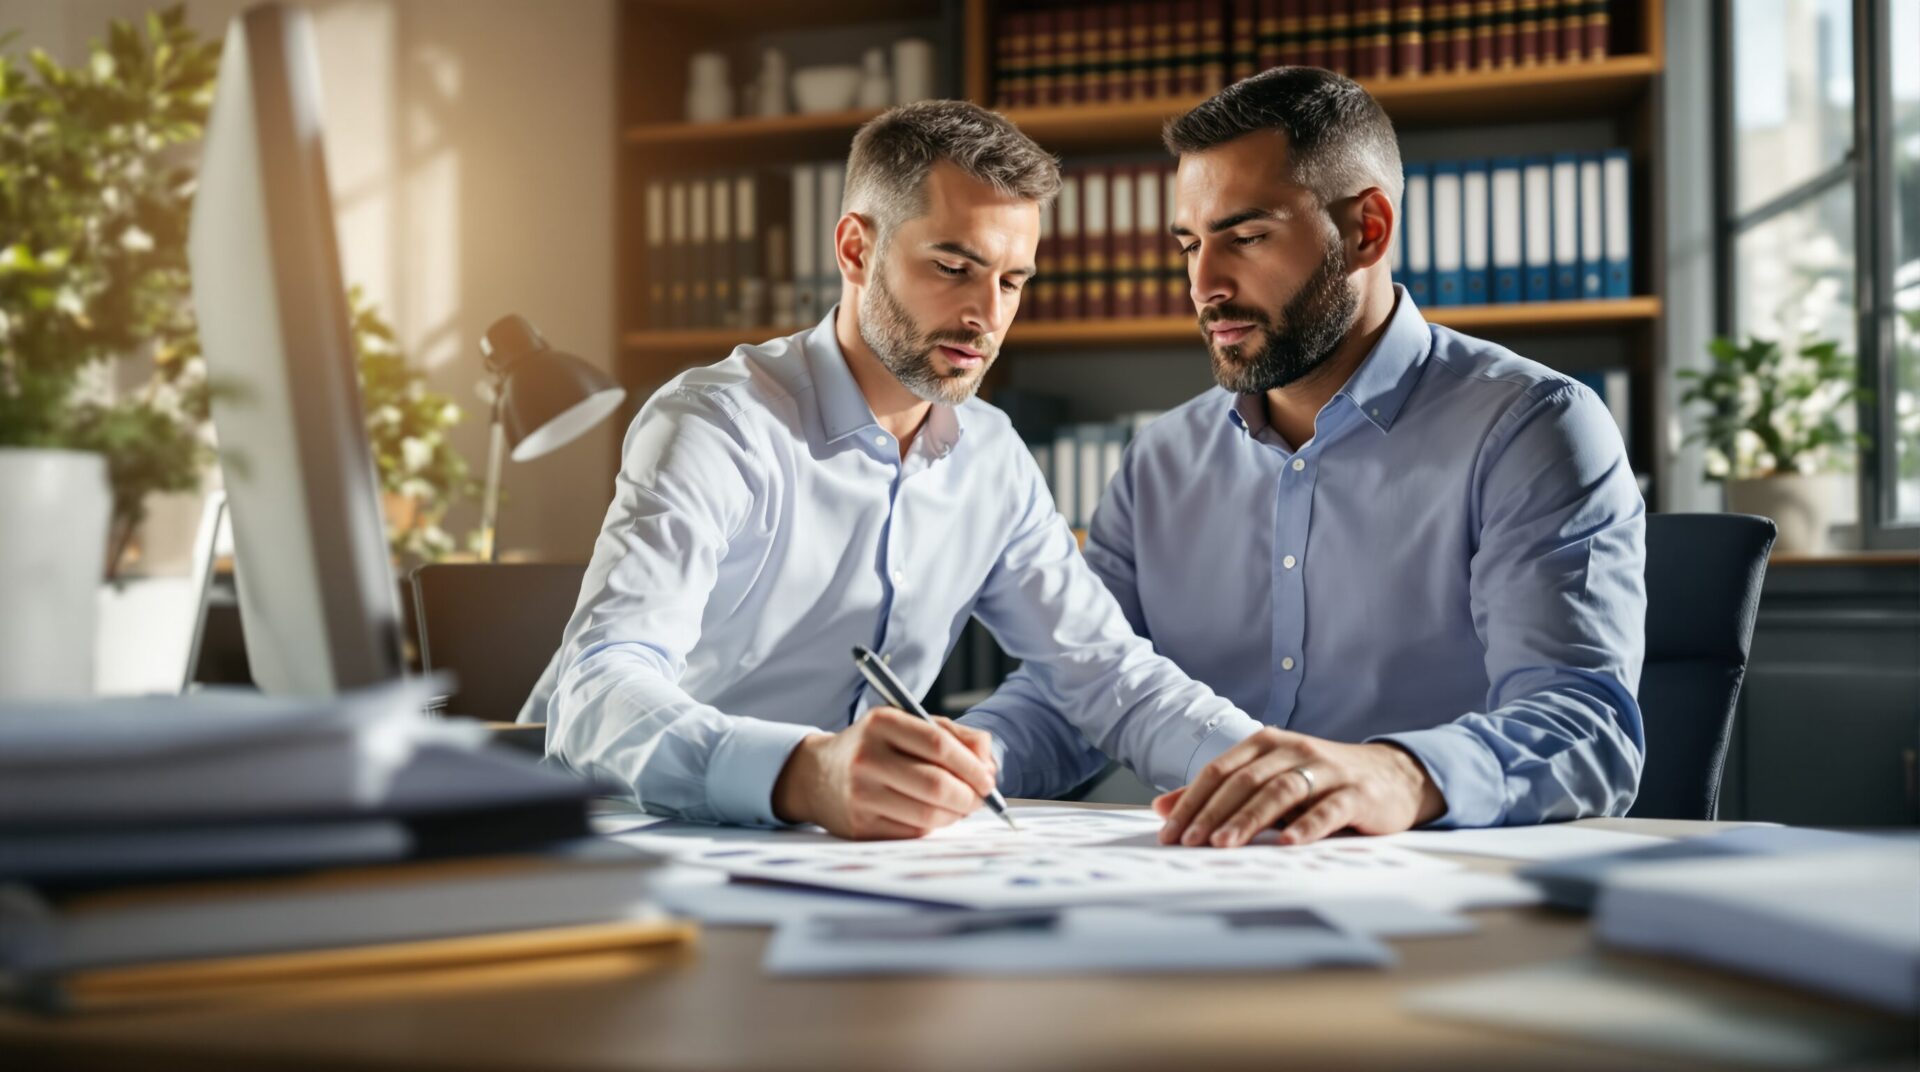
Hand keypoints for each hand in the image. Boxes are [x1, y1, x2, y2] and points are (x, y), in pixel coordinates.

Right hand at [772, 707, 997, 839]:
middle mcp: (867, 758)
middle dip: (969, 796)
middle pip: (936, 784)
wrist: (817, 775)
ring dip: (955, 815)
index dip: (971, 765)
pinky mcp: (859, 826)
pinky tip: (935, 815)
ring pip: (928, 814)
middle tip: (980, 798)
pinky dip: (934, 827)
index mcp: (881, 723)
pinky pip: (913, 832)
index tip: (988, 778)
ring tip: (960, 807)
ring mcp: (861, 794)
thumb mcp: (908, 725)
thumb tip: (988, 763)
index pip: (938, 745)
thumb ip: (953, 736)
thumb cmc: (874, 747)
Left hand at [1154, 729, 1445, 847]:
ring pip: (1280, 791)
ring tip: (1226, 844)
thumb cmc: (1318, 782)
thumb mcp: (1267, 781)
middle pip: (1245, 781)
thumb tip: (1163, 808)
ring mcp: (1326, 769)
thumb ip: (1218, 794)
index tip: (1170, 834)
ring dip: (1249, 819)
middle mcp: (1293, 750)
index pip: (1219, 771)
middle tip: (1191, 843)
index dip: (1192, 801)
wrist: (1390, 776)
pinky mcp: (1357, 793)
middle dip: (1213, 813)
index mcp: (1265, 743)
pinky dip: (1307, 825)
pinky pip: (1328, 808)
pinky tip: (1288, 843)